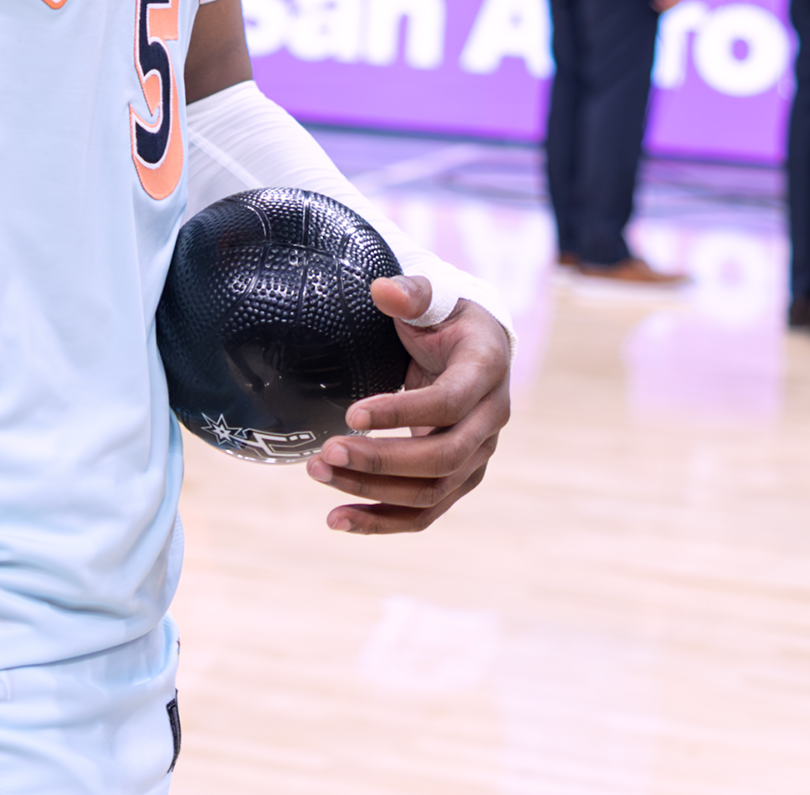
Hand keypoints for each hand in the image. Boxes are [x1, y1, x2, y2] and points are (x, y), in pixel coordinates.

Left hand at [305, 279, 512, 535]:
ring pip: (430, 492)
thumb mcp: (433, 296)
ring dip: (372, 490)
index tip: (350, 413)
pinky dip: (383, 520)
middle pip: (441, 458)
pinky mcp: (458, 479)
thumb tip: (382, 289)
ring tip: (318, 474)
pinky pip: (423, 511)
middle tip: (325, 453)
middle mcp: (490, 420)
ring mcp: (477, 455)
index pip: (449, 403)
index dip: (401, 413)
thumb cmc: (446, 319)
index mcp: (487, 370)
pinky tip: (338, 519)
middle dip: (380, 460)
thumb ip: (411, 293)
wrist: (472, 347)